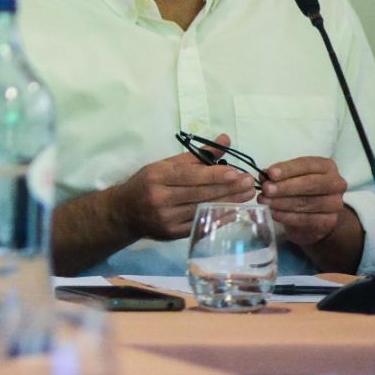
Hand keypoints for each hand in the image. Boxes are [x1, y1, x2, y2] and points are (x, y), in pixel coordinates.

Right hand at [115, 133, 258, 241]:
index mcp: (157, 176)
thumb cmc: (147, 183)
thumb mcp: (165, 165)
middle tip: (249, 183)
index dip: (214, 175)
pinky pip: (201, 224)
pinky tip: (234, 211)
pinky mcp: (173, 233)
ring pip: (202, 209)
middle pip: (199, 193)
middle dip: (228, 188)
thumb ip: (197, 155)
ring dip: (228, 203)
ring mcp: (167, 218)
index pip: (189, 175)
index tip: (236, 172)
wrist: (125, 212)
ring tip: (247, 195)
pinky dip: (219, 217)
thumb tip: (225, 140)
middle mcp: (160, 198)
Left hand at [261, 156, 347, 246]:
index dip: (288, 169)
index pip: (307, 165)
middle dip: (285, 187)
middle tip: (266, 190)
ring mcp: (335, 203)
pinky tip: (274, 213)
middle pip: (310, 184)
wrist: (314, 214)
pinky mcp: (329, 221)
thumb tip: (265, 176)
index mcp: (326, 167)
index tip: (270, 174)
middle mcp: (336, 183)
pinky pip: (306, 219)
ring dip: (282, 202)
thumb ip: (277, 175)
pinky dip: (287, 216)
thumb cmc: (299, 188)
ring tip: (265, 202)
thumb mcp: (289, 176)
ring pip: (307, 202)